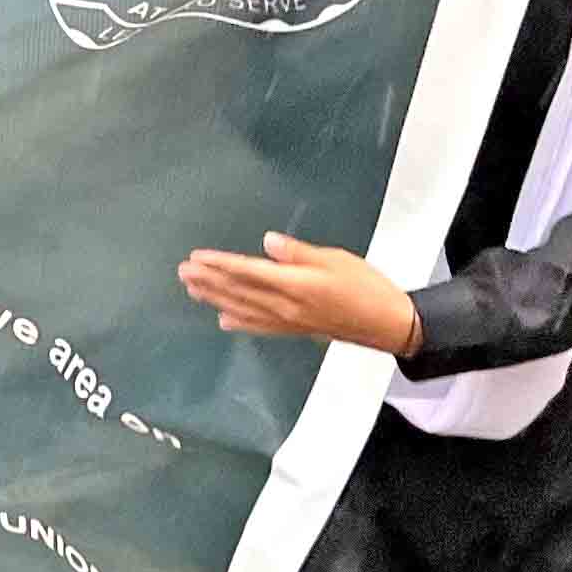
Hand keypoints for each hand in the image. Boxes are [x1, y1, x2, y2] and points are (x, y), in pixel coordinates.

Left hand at [179, 233, 422, 354]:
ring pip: (243, 309)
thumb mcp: (336, 260)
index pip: (248, 272)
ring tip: (192, 290)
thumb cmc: (366, 286)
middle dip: (209, 281)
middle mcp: (285, 307)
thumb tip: (267, 241)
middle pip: (239, 292)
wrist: (388, 324)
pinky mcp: (295, 330)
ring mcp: (289, 322)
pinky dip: (239, 322)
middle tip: (183, 272)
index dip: (220, 265)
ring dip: (216, 298)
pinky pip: (260, 327)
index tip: (196, 257)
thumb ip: (299, 253)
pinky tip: (223, 319)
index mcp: (295, 285)